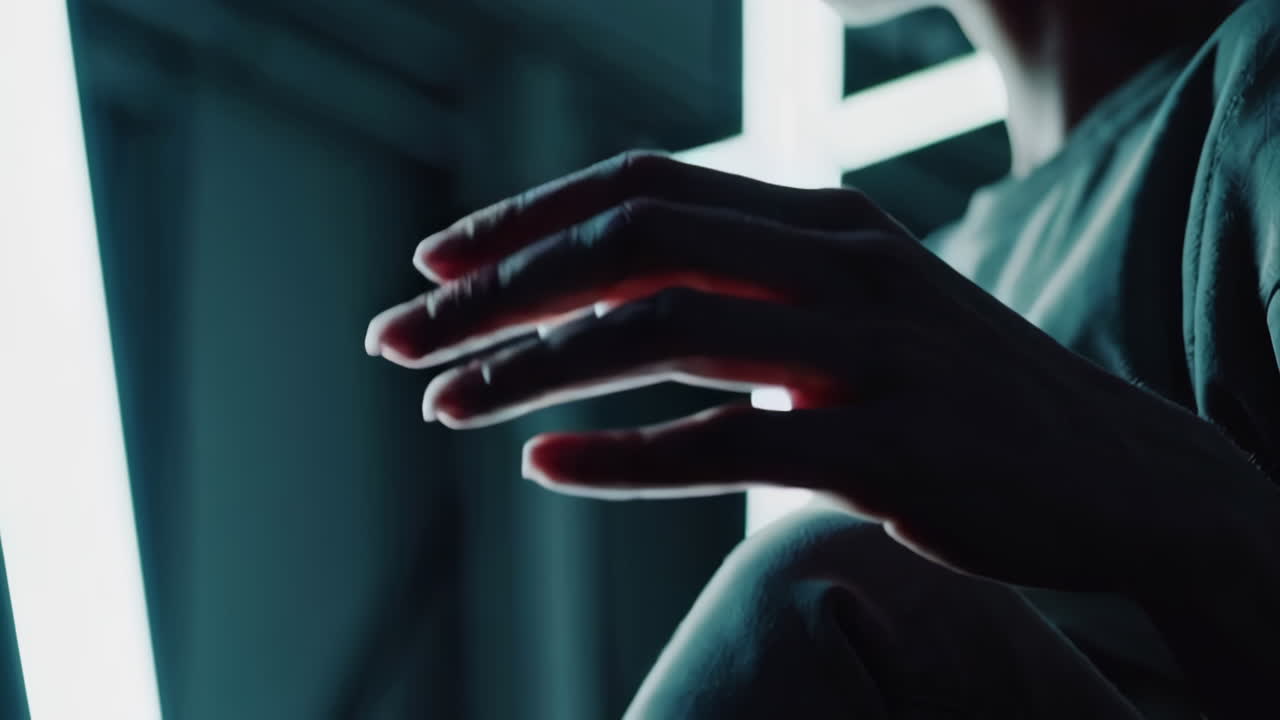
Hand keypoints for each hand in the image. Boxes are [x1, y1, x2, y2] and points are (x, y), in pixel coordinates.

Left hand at [365, 151, 1265, 592]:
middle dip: (499, 290)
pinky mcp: (892, 446)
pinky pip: (732, 442)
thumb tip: (610, 314)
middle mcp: (842, 261)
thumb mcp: (852, 316)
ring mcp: (872, 349)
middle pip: (632, 246)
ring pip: (664, 333)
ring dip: (535, 370)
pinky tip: (547, 468)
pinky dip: (627, 455)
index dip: (527, 217)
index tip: (435, 262)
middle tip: (400, 340)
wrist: (1116, 471)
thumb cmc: (957, 397)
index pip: (644, 186)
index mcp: (822, 221)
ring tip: (445, 408)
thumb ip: (745, 297)